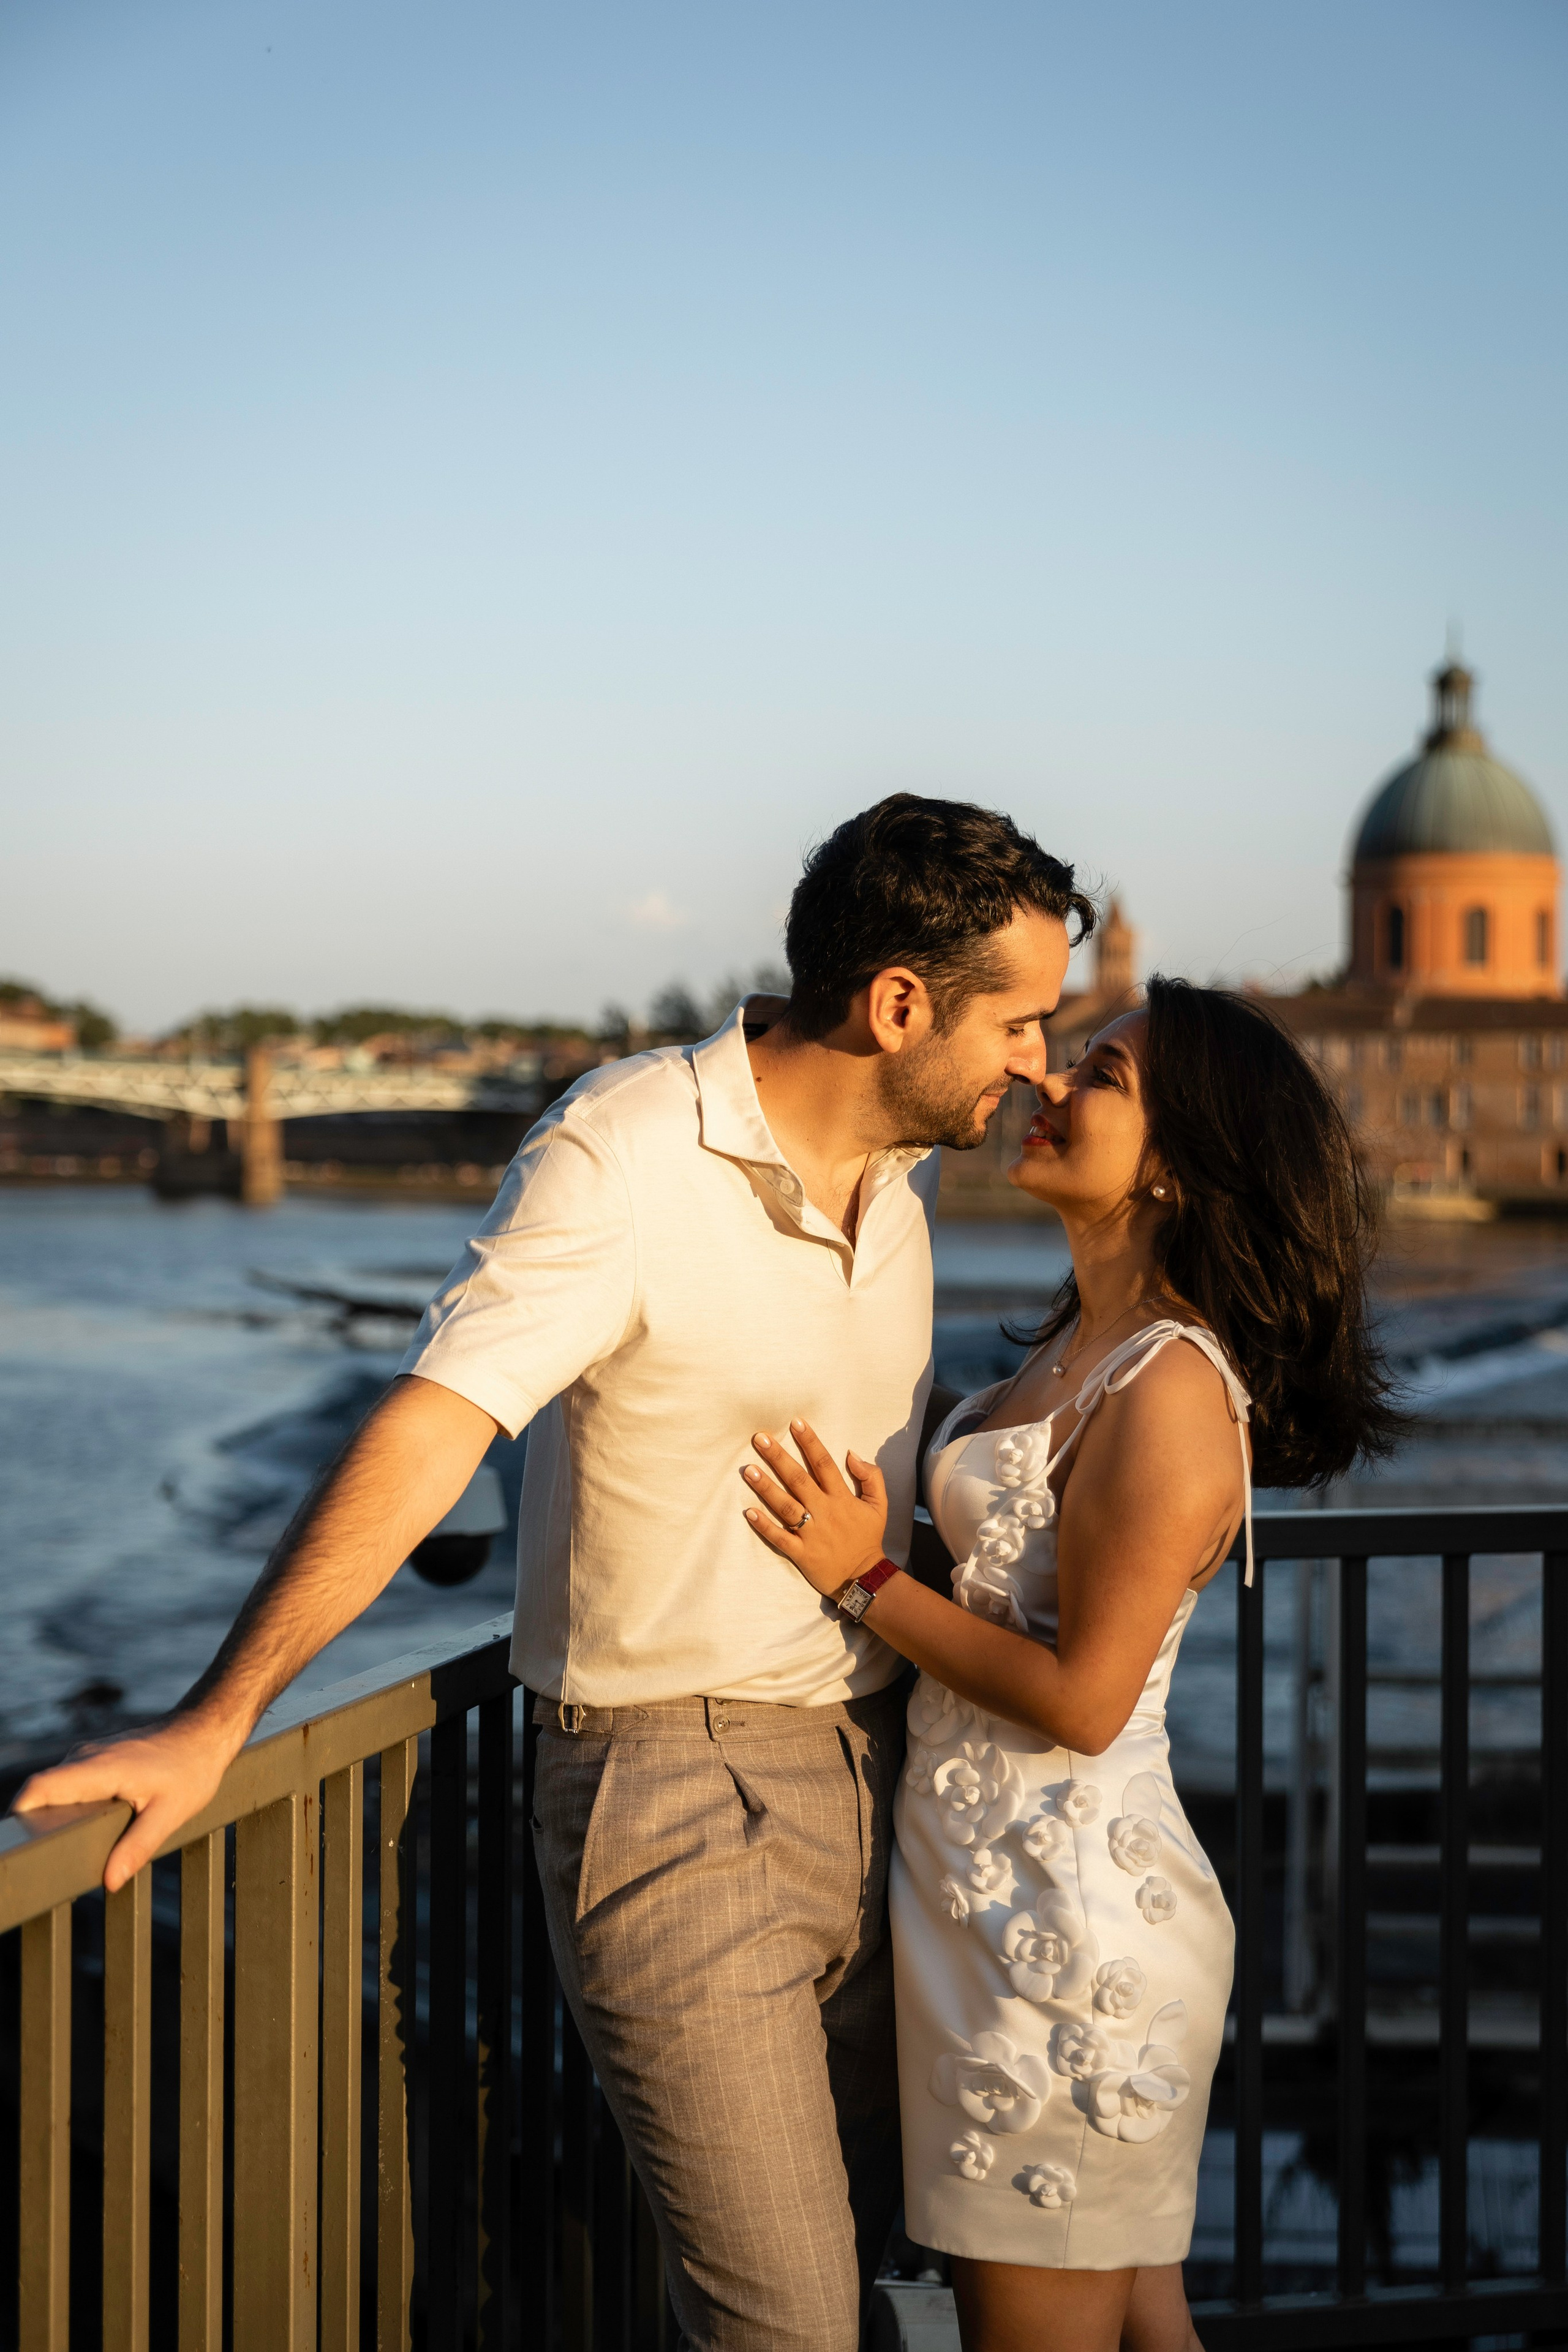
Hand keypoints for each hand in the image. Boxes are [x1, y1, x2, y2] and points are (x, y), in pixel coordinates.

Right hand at [11, 1711, 240, 1892]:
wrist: (205, 1732)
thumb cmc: (191, 1769)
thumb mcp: (170, 1814)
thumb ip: (137, 1847)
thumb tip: (110, 1881)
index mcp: (97, 1768)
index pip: (39, 1786)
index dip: (21, 1813)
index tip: (22, 1840)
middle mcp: (85, 1757)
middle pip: (42, 1791)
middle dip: (35, 1822)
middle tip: (45, 1857)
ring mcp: (90, 1755)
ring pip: (56, 1787)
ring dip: (53, 1813)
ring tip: (63, 1846)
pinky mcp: (97, 1759)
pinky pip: (71, 1782)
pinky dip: (69, 1804)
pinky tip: (84, 1827)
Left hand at [743, 1419, 888, 1598]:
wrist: (865, 1578)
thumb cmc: (868, 1538)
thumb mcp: (879, 1505)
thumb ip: (871, 1477)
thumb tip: (852, 1453)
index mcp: (841, 1498)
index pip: (824, 1464)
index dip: (810, 1442)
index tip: (796, 1423)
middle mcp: (824, 1512)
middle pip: (799, 1480)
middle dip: (778, 1457)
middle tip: (759, 1438)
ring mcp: (811, 1533)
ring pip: (786, 1506)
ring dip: (766, 1488)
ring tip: (748, 1470)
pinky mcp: (802, 1554)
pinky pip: (780, 1538)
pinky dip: (765, 1526)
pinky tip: (748, 1512)